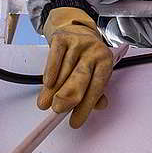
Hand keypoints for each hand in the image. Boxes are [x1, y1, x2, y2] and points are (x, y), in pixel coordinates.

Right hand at [37, 7, 112, 128]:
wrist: (77, 29)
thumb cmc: (87, 57)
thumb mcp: (96, 72)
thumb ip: (97, 92)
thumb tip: (98, 106)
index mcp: (106, 63)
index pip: (96, 88)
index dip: (85, 108)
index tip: (75, 122)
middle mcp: (94, 51)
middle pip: (80, 78)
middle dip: (68, 97)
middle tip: (58, 110)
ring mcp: (78, 43)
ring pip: (64, 71)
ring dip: (52, 91)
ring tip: (45, 103)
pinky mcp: (62, 38)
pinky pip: (54, 57)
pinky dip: (50, 72)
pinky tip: (46, 84)